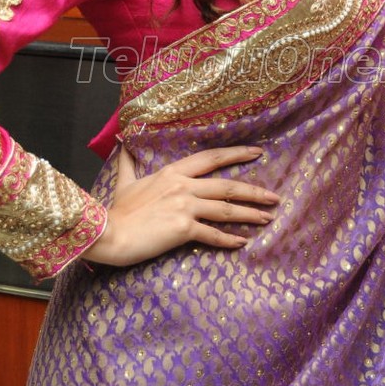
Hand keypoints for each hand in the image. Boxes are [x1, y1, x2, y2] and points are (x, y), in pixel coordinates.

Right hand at [82, 145, 279, 267]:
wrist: (109, 233)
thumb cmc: (117, 210)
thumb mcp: (124, 181)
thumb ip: (128, 163)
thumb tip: (121, 143)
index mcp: (173, 172)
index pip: (211, 158)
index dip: (236, 154)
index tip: (257, 153)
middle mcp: (183, 185)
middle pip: (228, 185)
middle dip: (254, 191)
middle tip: (274, 196)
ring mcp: (185, 206)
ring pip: (226, 209)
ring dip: (250, 214)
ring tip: (267, 218)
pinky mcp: (184, 229)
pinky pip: (213, 234)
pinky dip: (230, 240)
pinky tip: (242, 242)